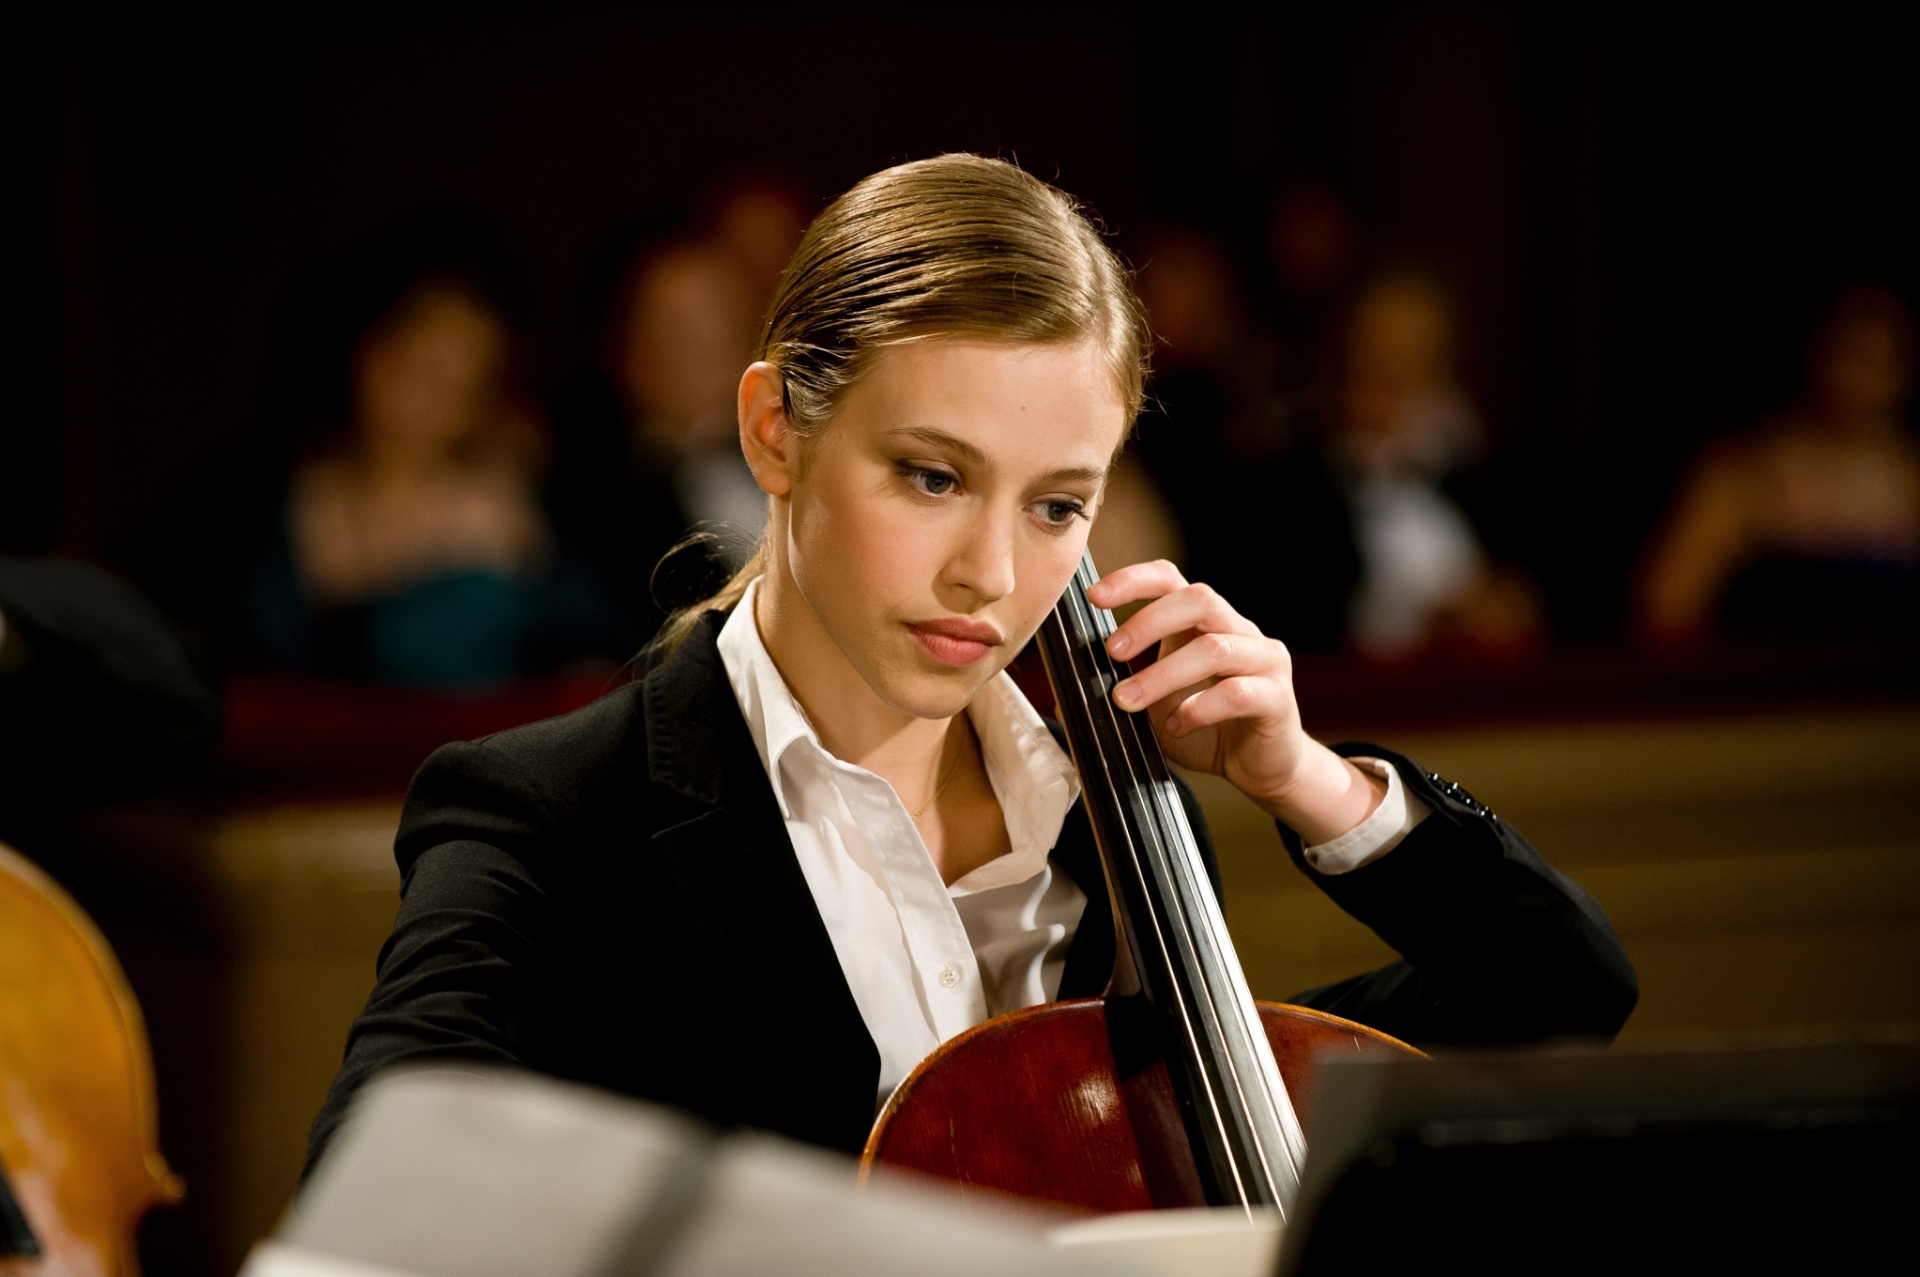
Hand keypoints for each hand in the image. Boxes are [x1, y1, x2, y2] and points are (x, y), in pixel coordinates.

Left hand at [1088, 561, 1381, 844]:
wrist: (1261, 768)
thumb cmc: (1206, 728)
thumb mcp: (1156, 706)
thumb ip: (1124, 690)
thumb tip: (1062, 697)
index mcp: (1205, 622)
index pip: (1172, 579)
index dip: (1133, 579)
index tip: (1093, 597)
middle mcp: (1238, 630)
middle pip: (1200, 599)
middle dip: (1149, 621)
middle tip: (1111, 653)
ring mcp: (1263, 661)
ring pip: (1215, 648)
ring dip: (1163, 674)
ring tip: (1128, 701)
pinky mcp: (1277, 698)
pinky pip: (1238, 693)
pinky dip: (1199, 708)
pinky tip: (1176, 727)